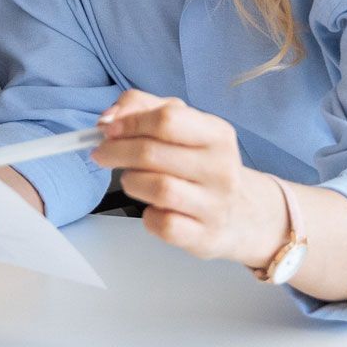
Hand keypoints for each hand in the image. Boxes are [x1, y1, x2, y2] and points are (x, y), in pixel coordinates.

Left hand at [90, 90, 282, 266]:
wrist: (243, 215)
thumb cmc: (202, 166)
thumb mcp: (185, 127)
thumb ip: (144, 109)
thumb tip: (109, 119)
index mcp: (217, 134)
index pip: (167, 118)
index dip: (130, 122)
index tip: (109, 128)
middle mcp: (220, 168)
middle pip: (153, 153)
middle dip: (117, 151)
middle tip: (103, 154)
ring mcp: (215, 204)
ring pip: (157, 188)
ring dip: (131, 181)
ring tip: (132, 179)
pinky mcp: (204, 236)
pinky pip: (163, 225)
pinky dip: (148, 216)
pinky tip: (153, 208)